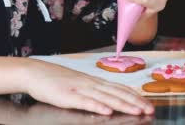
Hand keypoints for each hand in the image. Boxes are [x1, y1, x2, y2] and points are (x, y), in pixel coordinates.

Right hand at [22, 59, 153, 115]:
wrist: (34, 72)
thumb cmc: (55, 79)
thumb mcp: (78, 83)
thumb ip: (93, 90)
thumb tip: (110, 97)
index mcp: (93, 81)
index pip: (119, 88)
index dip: (135, 96)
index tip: (149, 103)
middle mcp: (90, 84)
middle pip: (116, 93)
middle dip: (135, 102)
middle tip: (150, 109)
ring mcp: (79, 89)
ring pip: (105, 97)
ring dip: (122, 104)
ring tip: (136, 111)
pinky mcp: (67, 96)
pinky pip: (85, 102)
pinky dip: (97, 106)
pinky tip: (107, 111)